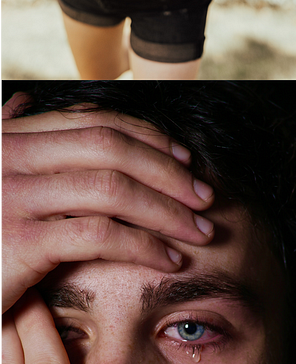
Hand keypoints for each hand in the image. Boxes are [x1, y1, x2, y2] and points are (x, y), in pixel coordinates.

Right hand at [0, 92, 215, 315]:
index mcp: (9, 139)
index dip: (150, 138)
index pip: (96, 122)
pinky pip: (100, 235)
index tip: (186, 160)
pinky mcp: (17, 241)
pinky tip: (168, 259)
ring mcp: (12, 196)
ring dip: (169, 210)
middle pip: (113, 148)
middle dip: (169, 171)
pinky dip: (145, 246)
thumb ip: (4, 137)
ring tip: (200, 231)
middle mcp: (10, 158)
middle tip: (206, 197)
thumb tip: (21, 103)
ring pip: (114, 188)